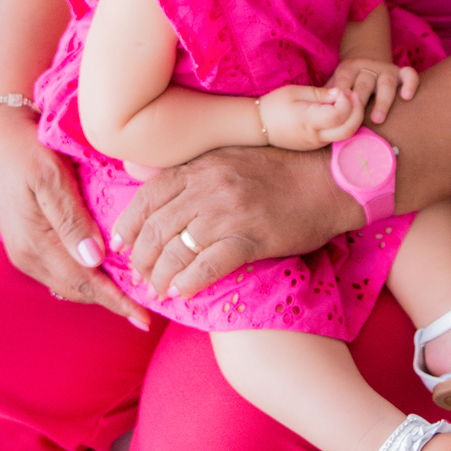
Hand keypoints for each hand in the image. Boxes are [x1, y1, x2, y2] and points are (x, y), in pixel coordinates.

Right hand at [0, 105, 151, 330]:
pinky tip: (104, 270)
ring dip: (99, 291)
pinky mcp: (25, 242)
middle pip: (77, 290)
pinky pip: (60, 270)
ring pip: (68, 283)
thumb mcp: (49, 176)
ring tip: (133, 293)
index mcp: (35, 244)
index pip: (84, 283)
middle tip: (148, 308)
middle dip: (112, 302)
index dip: (117, 302)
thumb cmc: (23, 149)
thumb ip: (71, 219)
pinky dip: (84, 276)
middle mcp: (28, 256)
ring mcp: (24, 252)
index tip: (145, 318)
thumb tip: (95, 261)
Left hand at [111, 144, 365, 301]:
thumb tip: (151, 181)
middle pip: (157, 227)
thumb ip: (195, 171)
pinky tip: (182, 293)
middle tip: (140, 275)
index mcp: (202, 165)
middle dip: (142, 257)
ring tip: (158, 289)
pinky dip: (189, 282)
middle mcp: (210, 185)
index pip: (149, 196)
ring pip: (177, 249)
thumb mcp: (230, 157)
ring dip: (161, 275)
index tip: (121, 244)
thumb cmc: (280, 170)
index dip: (129, 224)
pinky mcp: (252, 236)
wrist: (328, 180)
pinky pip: (209, 265)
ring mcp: (230, 212)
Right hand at [258, 83, 362, 148]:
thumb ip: (320, 94)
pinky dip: (343, 123)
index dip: (346, 101)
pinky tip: (337, 110)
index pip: (338, 116)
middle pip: (349, 130)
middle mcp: (315, 136)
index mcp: (308, 121)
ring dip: (352, 118)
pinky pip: (336, 136)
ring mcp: (316, 144)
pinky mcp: (316, 146)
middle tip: (353, 94)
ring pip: (345, 135)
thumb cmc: (275, 104)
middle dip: (357, 111)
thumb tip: (340, 93)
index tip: (340, 90)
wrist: (258, 126)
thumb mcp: (295, 92)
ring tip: (347, 100)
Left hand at [331, 56, 418, 125]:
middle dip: (361, 100)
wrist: (364, 60)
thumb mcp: (334, 85)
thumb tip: (318, 116)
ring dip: (382, 101)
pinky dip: (410, 83)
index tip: (338, 109)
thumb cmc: (346, 83)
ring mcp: (385, 69)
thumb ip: (326, 98)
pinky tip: (407, 97)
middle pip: (364, 83)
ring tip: (377, 119)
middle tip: (356, 119)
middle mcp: (367, 67)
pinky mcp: (399, 72)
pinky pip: (409, 74)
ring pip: (386, 82)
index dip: (341, 94)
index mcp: (348, 68)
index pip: (344, 80)